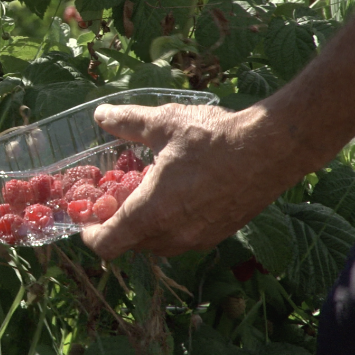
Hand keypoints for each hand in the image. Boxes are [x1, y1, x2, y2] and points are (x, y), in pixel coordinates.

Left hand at [80, 102, 302, 258]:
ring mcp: (197, 239)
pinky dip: (168, 225)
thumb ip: (127, 122)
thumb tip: (101, 114)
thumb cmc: (214, 136)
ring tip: (145, 193)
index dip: (89, 234)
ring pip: (156, 244)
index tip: (85, 218)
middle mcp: (172, 235)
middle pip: (129, 244)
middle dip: (116, 224)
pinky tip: (176, 195)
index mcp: (151, 213)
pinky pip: (180, 239)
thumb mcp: (163, 123)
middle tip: (114, 197)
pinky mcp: (218, 235)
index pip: (106, 244)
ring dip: (143, 226)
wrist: (273, 148)